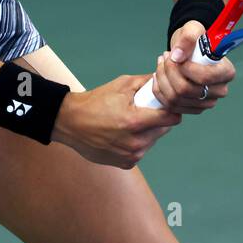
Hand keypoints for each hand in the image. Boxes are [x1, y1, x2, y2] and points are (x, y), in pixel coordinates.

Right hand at [52, 75, 182, 168]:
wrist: (70, 123)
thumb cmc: (95, 102)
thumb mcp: (121, 85)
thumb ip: (145, 82)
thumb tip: (164, 78)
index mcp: (135, 121)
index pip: (171, 118)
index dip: (172, 109)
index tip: (167, 104)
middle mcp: (135, 143)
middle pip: (164, 130)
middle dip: (159, 119)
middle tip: (144, 111)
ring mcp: (131, 155)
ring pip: (153, 140)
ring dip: (149, 131)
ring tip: (130, 122)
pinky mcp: (126, 163)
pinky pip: (141, 151)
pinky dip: (137, 142)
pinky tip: (123, 134)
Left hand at [150, 20, 234, 113]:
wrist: (189, 50)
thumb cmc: (195, 39)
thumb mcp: (193, 29)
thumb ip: (188, 38)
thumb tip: (178, 56)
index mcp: (226, 72)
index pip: (204, 78)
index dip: (185, 68)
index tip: (176, 56)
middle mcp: (219, 90)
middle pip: (186, 90)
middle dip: (169, 71)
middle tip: (165, 56)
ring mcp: (206, 102)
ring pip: (176, 98)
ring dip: (162, 79)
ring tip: (161, 63)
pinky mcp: (192, 108)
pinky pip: (170, 105)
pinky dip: (159, 90)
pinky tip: (158, 76)